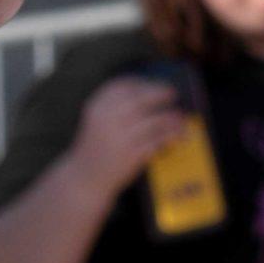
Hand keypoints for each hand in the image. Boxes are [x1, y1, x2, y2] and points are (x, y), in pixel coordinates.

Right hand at [66, 74, 192, 195]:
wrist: (84, 179)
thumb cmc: (93, 148)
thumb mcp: (95, 121)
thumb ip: (114, 107)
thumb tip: (146, 92)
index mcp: (97, 108)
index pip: (123, 86)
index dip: (142, 83)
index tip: (153, 84)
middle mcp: (108, 120)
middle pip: (142, 99)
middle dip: (160, 94)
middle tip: (172, 94)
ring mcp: (120, 138)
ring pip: (155, 121)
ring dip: (171, 118)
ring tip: (180, 118)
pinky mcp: (132, 156)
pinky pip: (158, 141)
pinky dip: (171, 137)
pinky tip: (177, 137)